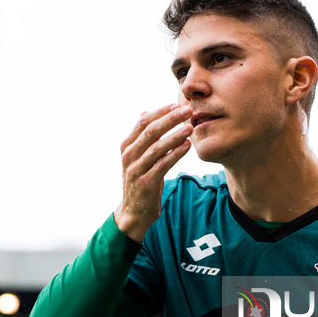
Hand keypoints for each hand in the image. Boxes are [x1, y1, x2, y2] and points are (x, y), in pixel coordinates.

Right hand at [114, 103, 192, 241]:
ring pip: (157, 147)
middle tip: (188, 111)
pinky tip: (187, 146)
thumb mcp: (137, 157)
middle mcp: (128, 155)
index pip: (143, 121)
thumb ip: (142, 136)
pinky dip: (175, 153)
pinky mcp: (145, 183)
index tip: (177, 105)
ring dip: (175, 135)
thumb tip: (146, 112)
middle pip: (150, 131)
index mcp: (126, 146)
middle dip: (170, 119)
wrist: (133, 211)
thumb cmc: (140, 180)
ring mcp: (135, 169)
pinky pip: (163, 164)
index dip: (161, 111)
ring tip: (190, 127)